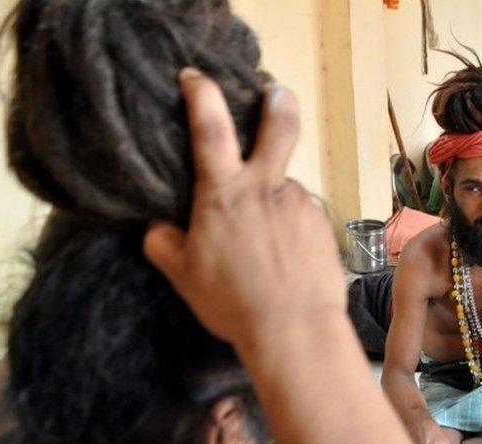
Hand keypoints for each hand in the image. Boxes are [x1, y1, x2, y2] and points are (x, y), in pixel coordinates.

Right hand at [143, 68, 344, 347]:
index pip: (210, 126)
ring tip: (268, 249)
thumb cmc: (234, 304)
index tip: (195, 77)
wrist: (295, 329)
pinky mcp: (324, 223)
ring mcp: (301, 203)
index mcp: (224, 193)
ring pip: (285, 189)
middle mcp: (267, 187)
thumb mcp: (184, 276)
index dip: (201, 93)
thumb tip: (158, 226)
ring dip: (275, 204)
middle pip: (279, 126)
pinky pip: (302, 216)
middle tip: (276, 92)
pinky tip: (288, 260)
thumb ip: (165, 244)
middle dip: (278, 102)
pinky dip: (292, 229)